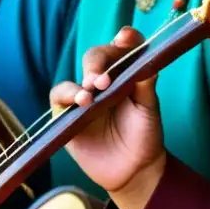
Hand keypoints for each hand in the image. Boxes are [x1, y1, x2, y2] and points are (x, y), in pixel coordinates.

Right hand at [49, 27, 166, 208]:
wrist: (134, 171)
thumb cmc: (145, 136)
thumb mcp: (149, 110)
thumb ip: (146, 85)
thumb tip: (147, 60)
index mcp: (126, 72)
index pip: (124, 47)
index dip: (125, 39)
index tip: (125, 37)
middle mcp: (103, 80)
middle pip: (96, 57)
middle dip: (98, 63)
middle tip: (102, 80)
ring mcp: (84, 96)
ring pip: (76, 76)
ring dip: (82, 80)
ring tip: (91, 93)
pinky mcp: (67, 114)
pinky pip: (59, 96)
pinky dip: (67, 94)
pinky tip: (80, 101)